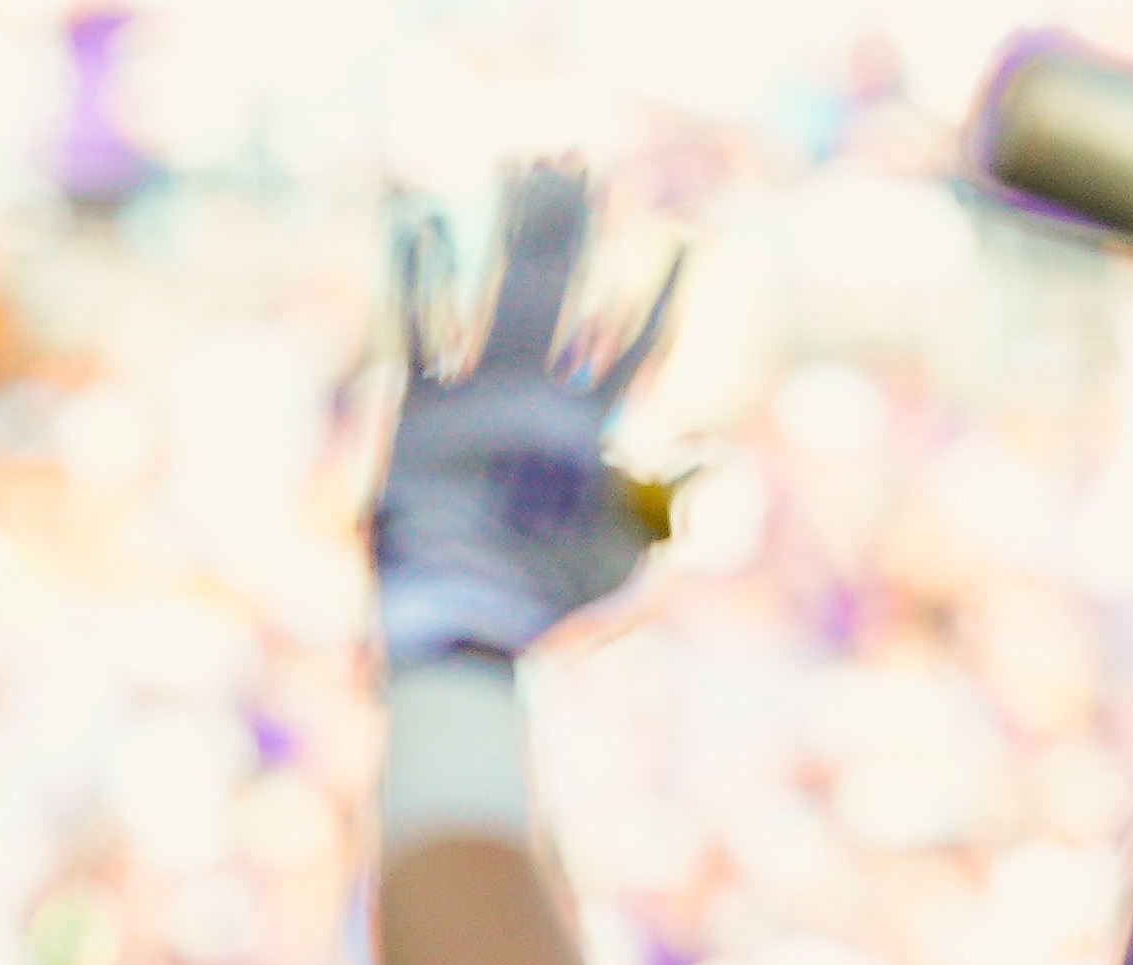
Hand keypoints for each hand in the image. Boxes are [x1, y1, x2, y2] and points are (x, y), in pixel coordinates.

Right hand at [373, 162, 680, 672]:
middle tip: (575, 159)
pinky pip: (420, 334)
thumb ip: (669, 506)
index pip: (635, 346)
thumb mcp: (626, 560)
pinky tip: (419, 226)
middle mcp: (538, 403)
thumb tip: (714, 455)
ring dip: (508, 229)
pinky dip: (419, 280)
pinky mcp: (422, 418)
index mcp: (590, 431)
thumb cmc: (547, 611)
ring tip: (517, 163)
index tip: (689, 240)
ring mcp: (480, 403)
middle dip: (569, 226)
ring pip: (498, 292)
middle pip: (562, 293)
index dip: (662, 294)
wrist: (466, 637)